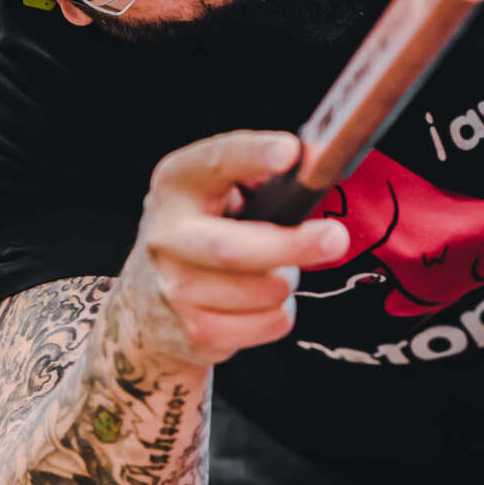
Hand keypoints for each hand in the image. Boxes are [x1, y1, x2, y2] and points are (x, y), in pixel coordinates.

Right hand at [120, 131, 348, 366]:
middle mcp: (167, 235)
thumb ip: (265, 175)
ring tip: (273, 269)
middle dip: (291, 245)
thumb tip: (320, 163)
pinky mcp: (195, 332)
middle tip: (336, 238)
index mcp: (177, 184)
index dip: (253, 155)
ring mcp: (176, 289)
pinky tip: (260, 302)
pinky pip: (270, 323)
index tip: (290, 152)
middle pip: (232, 248)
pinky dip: (280, 312)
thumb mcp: (219, 191)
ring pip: (266, 290)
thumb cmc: (204, 231)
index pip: (214, 162)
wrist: (148, 304)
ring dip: (288, 279)